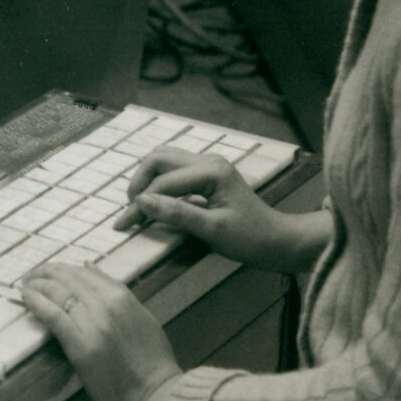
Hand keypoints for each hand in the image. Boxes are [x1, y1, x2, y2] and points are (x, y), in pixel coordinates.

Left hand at [21, 262, 181, 400]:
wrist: (156, 396)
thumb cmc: (152, 364)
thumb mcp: (141, 319)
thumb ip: (118, 294)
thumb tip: (90, 267)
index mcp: (123, 297)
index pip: (85, 272)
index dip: (63, 269)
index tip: (49, 272)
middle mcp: (107, 304)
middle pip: (68, 277)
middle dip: (46, 272)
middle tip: (31, 276)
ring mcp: (93, 323)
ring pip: (57, 291)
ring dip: (37, 284)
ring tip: (25, 286)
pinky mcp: (80, 345)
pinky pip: (52, 314)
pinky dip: (36, 302)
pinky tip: (25, 298)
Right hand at [112, 148, 286, 267]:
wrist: (278, 241)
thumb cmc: (250, 239)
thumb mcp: (212, 231)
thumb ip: (176, 214)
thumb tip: (142, 203)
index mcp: (212, 171)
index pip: (163, 183)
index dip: (140, 204)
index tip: (122, 225)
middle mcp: (209, 161)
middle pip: (159, 159)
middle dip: (139, 183)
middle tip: (129, 211)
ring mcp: (209, 165)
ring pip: (165, 160)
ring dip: (147, 180)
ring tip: (137, 206)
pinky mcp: (209, 174)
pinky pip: (175, 170)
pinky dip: (159, 183)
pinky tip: (155, 202)